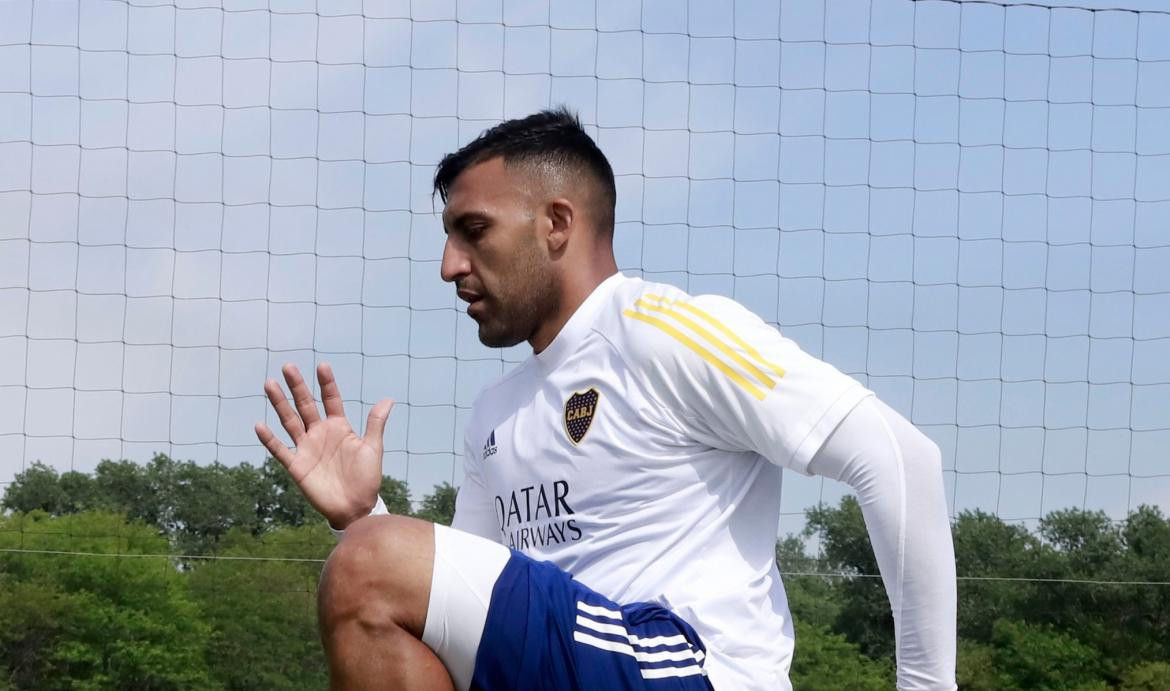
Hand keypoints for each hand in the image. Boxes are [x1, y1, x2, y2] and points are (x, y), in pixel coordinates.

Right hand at [255, 362, 393, 529]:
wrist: (356, 507)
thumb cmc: (366, 478)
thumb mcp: (373, 448)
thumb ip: (375, 424)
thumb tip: (388, 399)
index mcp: (339, 427)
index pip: (331, 399)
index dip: (326, 383)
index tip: (322, 365)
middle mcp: (320, 433)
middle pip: (305, 405)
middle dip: (297, 386)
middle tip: (288, 366)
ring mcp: (306, 448)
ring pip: (290, 421)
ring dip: (280, 403)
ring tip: (270, 384)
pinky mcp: (297, 465)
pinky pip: (280, 450)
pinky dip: (270, 439)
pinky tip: (260, 425)